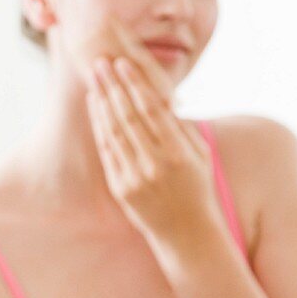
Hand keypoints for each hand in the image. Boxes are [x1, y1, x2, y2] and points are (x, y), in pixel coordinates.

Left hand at [86, 55, 219, 249]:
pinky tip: (95, 106)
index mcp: (179, 153)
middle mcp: (155, 164)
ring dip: (102, 102)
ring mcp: (135, 177)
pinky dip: (99, 126)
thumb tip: (162, 95)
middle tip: (101, 63)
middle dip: (113, 86)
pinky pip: (107, 151)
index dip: (135, 84)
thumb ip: (182, 127)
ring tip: (95, 78)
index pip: (152, 110)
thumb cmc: (198, 188)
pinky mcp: (120, 188)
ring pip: (113, 132)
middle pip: (128, 117)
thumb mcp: (201, 156)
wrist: (187, 234)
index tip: (123, 63)